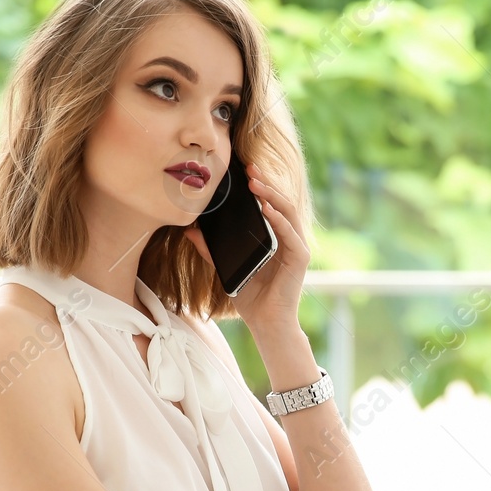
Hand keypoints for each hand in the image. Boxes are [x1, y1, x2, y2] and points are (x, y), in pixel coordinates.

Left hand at [183, 162, 308, 337]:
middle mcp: (289, 238)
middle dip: (265, 182)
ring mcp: (297, 247)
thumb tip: (190, 230)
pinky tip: (266, 208)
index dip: (259, 186)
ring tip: (255, 182)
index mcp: (274, 237)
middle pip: (279, 202)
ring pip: (287, 212)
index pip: (269, 204)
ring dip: (272, 195)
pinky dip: (279, 219)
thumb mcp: (225, 267)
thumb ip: (210, 249)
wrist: (266, 324)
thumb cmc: (250, 297)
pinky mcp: (300, 258)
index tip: (243, 171)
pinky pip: (290, 233)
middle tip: (249, 167)